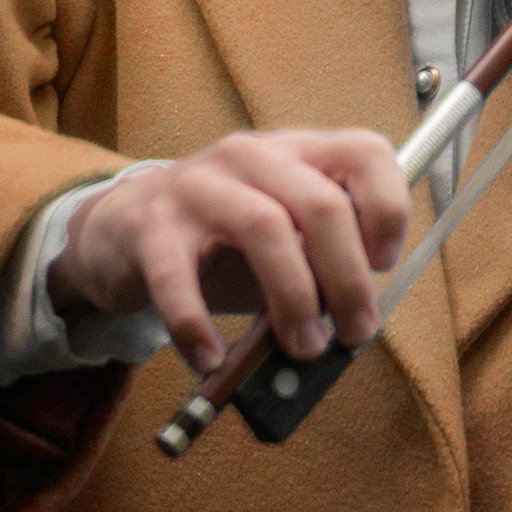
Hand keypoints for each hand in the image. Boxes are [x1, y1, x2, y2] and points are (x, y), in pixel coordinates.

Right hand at [51, 129, 410, 376]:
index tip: (385, 264)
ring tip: (304, 348)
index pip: (365, 152)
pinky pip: (177, 279)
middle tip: (354, 333)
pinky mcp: (150, 228)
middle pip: (321, 202)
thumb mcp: (280, 234)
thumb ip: (318, 261)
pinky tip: (212, 360)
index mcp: (297, 151)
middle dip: (348, 277)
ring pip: (263, 227)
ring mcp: (199, 186)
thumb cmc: (222, 241)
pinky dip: (199, 326)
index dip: (389, 208)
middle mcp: (252, 156)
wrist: (121, 228)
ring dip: (294, 297)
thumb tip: (356, 318)